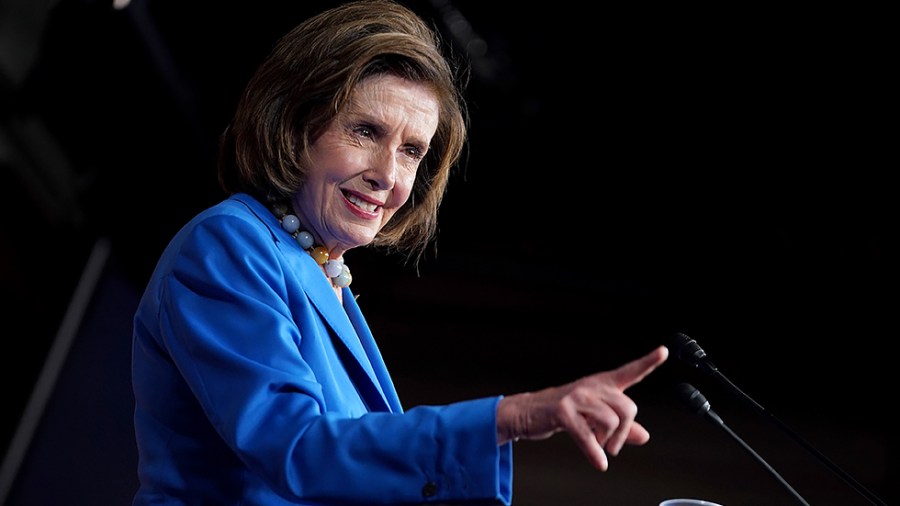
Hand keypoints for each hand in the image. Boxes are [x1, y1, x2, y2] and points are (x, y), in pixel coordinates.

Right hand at [496, 345, 667, 470]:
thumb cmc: (564, 413)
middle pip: (628, 408)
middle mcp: (592, 386)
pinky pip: (588, 435)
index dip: (648, 362)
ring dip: (608, 443)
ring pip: (611, 422)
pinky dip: (595, 453)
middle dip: (625, 433)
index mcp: (601, 384)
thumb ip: (622, 426)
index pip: (629, 372)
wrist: (528, 412)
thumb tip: (644, 436)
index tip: (664, 351)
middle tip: (612, 445)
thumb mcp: (595, 418)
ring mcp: (577, 397)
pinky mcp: (563, 411)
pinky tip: (599, 463)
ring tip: (598, 447)